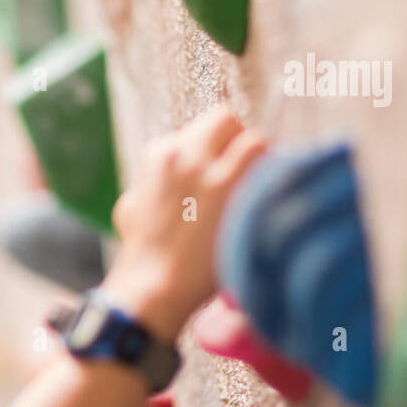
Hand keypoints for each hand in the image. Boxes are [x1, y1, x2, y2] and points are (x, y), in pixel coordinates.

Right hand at [103, 107, 266, 340]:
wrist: (153, 287)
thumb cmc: (141, 256)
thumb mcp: (133, 209)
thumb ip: (152, 185)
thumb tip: (170, 181)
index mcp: (159, 156)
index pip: (196, 132)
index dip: (211, 152)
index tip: (218, 172)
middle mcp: (184, 154)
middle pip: (225, 119)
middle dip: (237, 141)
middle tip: (243, 171)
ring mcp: (210, 170)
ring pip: (251, 138)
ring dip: (259, 162)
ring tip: (258, 189)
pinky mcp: (234, 189)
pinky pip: (268, 162)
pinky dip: (273, 178)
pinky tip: (269, 202)